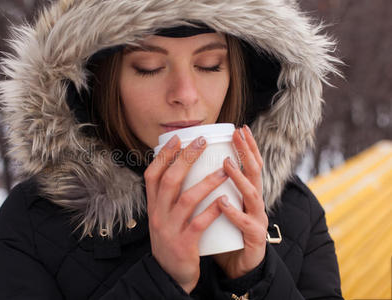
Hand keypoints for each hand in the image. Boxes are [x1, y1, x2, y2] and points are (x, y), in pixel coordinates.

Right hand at [144, 135, 227, 292]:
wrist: (169, 276)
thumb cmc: (171, 240)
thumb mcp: (162, 217)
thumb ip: (167, 197)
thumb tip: (179, 167)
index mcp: (153, 206)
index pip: (152, 175)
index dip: (163, 155)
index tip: (177, 138)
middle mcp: (158, 215)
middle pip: (169, 180)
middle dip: (185, 158)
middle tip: (202, 142)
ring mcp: (170, 230)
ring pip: (186, 199)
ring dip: (206, 182)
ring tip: (224, 168)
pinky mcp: (184, 244)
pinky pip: (199, 223)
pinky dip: (212, 209)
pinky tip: (224, 199)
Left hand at [213, 125, 267, 278]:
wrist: (236, 267)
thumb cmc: (225, 233)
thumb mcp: (219, 206)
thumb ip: (212, 189)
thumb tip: (191, 167)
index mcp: (246, 195)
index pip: (250, 166)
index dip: (247, 148)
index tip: (239, 129)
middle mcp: (254, 204)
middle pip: (256, 174)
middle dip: (247, 153)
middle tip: (239, 135)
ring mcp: (256, 220)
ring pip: (252, 196)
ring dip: (240, 178)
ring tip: (226, 164)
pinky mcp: (254, 239)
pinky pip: (244, 224)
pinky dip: (233, 212)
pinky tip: (223, 202)